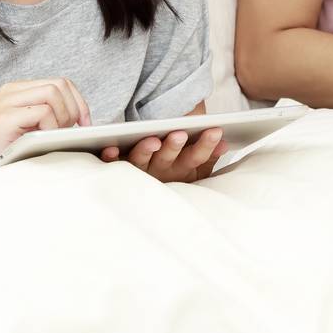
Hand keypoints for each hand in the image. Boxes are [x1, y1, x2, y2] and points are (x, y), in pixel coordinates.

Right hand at [0, 78, 90, 175]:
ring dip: (62, 117)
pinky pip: (43, 112)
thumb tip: (84, 122)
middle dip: (74, 109)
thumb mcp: (30, 130)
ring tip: (52, 136)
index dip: (79, 102)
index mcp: (20, 91)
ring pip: (53, 93)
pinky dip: (51, 127)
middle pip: (60, 85)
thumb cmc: (2, 153)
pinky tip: (42, 141)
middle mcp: (13, 91)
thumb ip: (50, 118)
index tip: (85, 124)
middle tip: (68, 133)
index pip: (61, 83)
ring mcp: (7, 102)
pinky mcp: (5, 117)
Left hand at [100, 127, 227, 182]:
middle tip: (180, 134)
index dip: (206, 145)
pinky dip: (111, 157)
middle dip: (174, 146)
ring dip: (146, 150)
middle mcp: (160, 171)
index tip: (215, 131)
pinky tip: (109, 148)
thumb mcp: (197, 167)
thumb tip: (223, 143)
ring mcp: (139, 170)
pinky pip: (113, 163)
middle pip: (167, 158)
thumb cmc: (176, 169)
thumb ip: (209, 154)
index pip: (195, 157)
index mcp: (181, 170)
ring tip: (153, 140)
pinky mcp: (119, 167)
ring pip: (142, 160)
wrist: (145, 201)